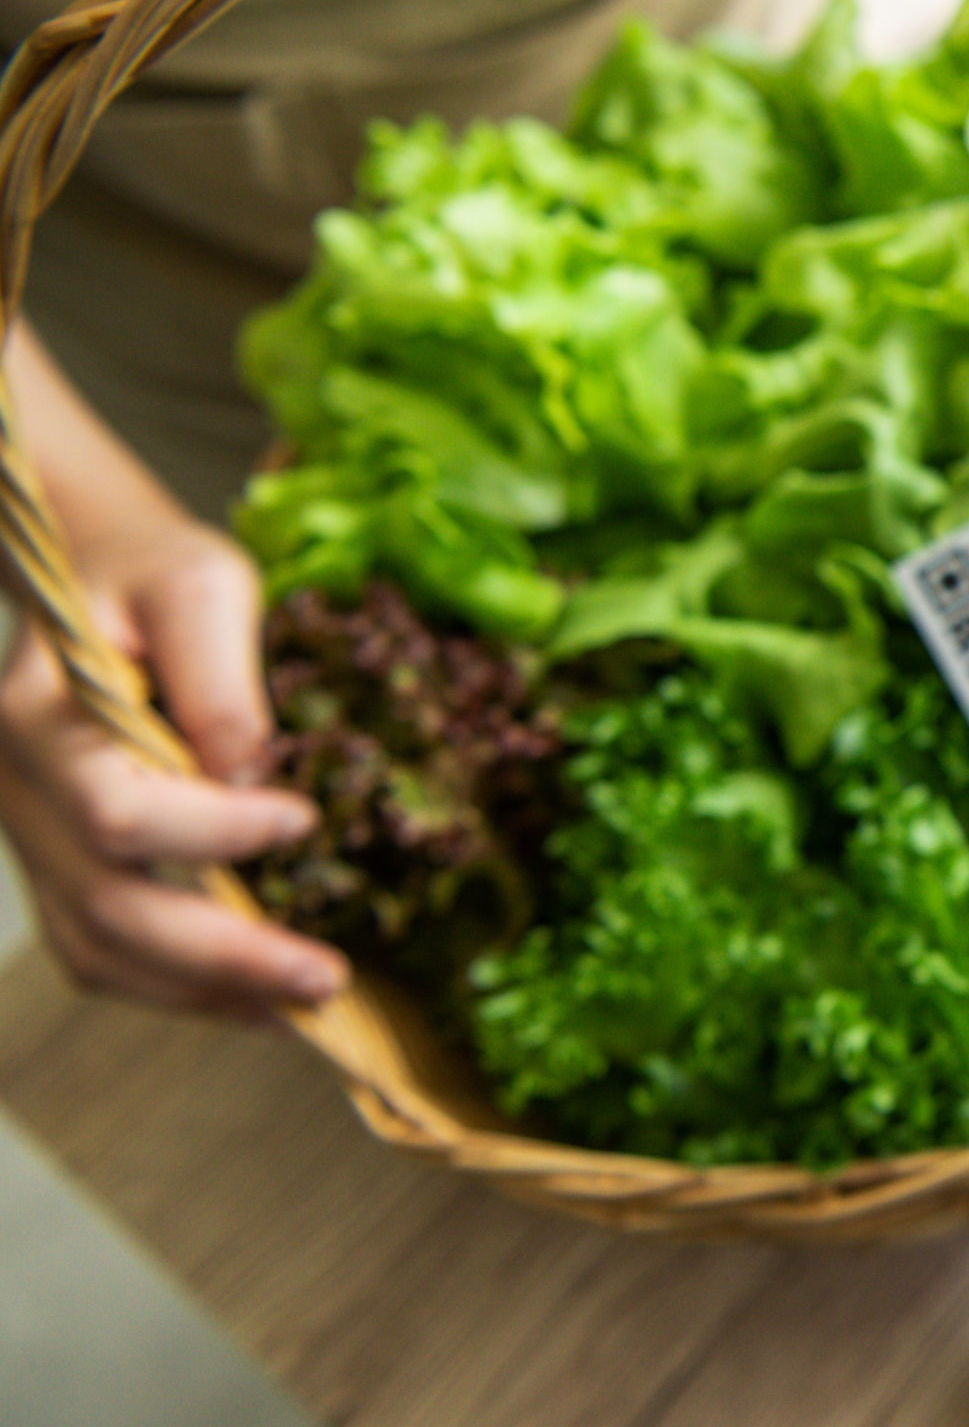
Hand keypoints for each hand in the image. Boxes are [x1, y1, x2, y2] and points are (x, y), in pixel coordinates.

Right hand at [1, 331, 342, 1017]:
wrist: (97, 572)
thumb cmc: (154, 569)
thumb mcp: (202, 586)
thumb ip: (220, 681)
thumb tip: (254, 777)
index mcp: (36, 718)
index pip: (119, 812)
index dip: (215, 834)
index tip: (304, 818)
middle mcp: (17, 794)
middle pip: (108, 908)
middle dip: (223, 955)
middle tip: (326, 979)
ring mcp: (34, 837)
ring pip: (98, 950)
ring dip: (204, 993)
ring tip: (304, 1009)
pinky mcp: (62, 863)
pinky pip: (104, 948)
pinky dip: (181, 986)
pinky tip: (260, 998)